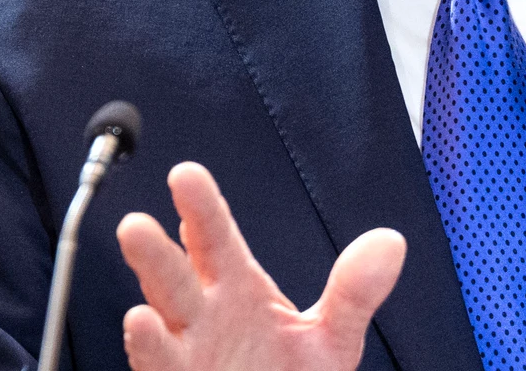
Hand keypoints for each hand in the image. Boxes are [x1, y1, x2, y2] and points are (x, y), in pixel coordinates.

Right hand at [116, 162, 405, 370]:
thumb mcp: (331, 338)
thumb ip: (353, 292)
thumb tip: (390, 242)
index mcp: (236, 289)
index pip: (215, 239)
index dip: (201, 207)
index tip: (186, 175)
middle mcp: (203, 317)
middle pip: (174, 278)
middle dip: (154, 253)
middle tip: (135, 224)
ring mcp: (188, 354)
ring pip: (159, 324)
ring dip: (145, 314)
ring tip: (138, 302)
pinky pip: (160, 367)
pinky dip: (149, 351)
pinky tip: (141, 327)